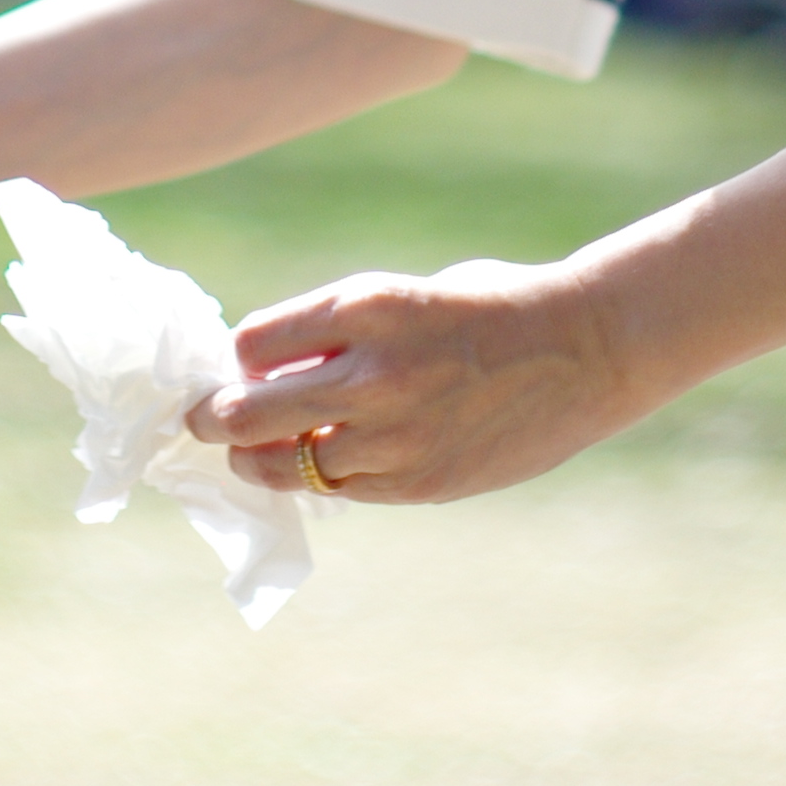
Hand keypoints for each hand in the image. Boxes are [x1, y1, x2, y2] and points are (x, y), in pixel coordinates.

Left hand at [183, 257, 652, 504]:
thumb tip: (271, 369)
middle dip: (213, 417)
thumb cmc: (491, 307)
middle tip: (201, 420)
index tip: (247, 364)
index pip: (252, 343)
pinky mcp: (418, 481)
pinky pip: (339, 488)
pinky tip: (326, 460)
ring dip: (260, 457)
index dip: (243, 357)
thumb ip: (342, 332)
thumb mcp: (407, 296)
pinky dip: (321, 476)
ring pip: (283, 462)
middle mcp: (371, 372)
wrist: (585, 348)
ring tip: (252, 453)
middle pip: (245, 411)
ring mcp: (394, 434)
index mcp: (366, 306)